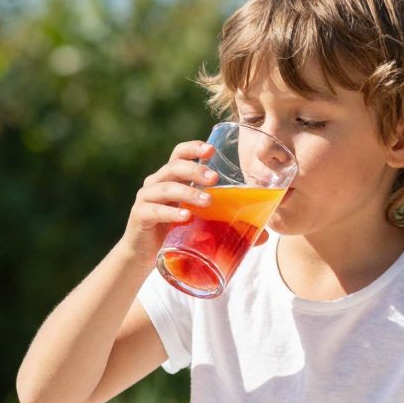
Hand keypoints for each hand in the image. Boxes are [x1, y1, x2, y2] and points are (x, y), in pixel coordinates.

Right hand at [119, 139, 217, 259]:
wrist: (143, 254)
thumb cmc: (174, 232)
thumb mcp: (199, 221)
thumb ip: (227, 223)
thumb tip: (263, 236)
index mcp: (172, 178)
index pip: (179, 154)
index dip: (193, 148)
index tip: (211, 150)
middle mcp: (157, 183)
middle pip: (174, 167)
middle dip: (195, 170)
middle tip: (214, 179)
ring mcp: (146, 199)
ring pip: (166, 188)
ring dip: (188, 193)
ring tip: (207, 201)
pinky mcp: (140, 216)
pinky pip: (155, 211)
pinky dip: (171, 213)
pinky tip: (185, 217)